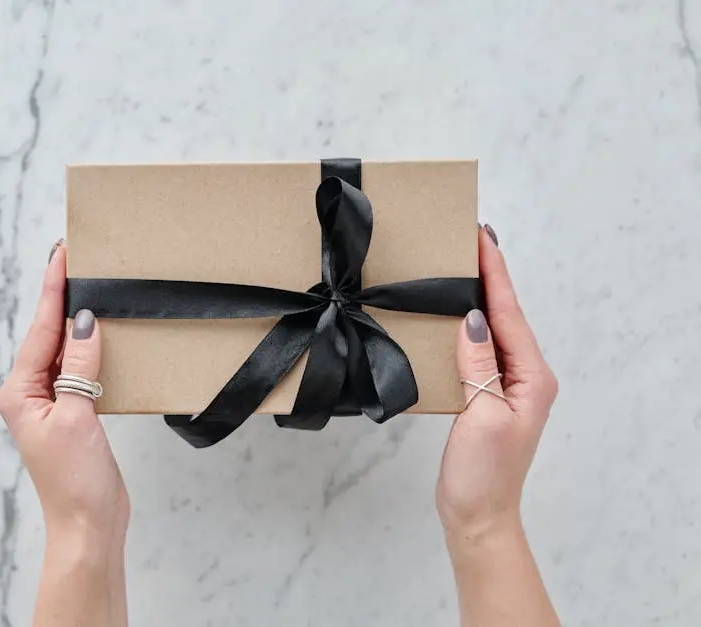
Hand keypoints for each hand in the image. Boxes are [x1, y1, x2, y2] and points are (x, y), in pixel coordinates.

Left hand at [0, 240, 128, 626]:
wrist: (88, 525)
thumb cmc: (76, 480)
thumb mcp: (77, 416)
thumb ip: (78, 366)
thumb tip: (83, 320)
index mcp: (19, 391)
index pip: (40, 329)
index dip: (53, 289)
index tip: (61, 253)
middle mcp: (29, 393)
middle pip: (46, 334)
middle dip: (61, 296)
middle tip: (74, 257)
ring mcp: (50, 404)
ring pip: (62, 350)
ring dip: (75, 319)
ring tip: (88, 284)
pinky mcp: (72, 414)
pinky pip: (78, 369)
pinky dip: (89, 347)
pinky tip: (101, 333)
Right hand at [437, 226, 558, 537]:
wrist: (478, 515)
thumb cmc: (483, 473)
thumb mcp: (481, 415)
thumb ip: (479, 364)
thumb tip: (474, 317)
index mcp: (533, 377)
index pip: (510, 313)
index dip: (495, 273)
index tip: (482, 236)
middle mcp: (527, 376)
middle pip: (507, 315)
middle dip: (490, 275)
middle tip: (471, 238)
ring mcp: (508, 386)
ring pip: (494, 330)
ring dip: (479, 297)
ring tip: (462, 265)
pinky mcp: (489, 395)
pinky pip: (480, 350)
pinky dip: (468, 325)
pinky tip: (454, 314)